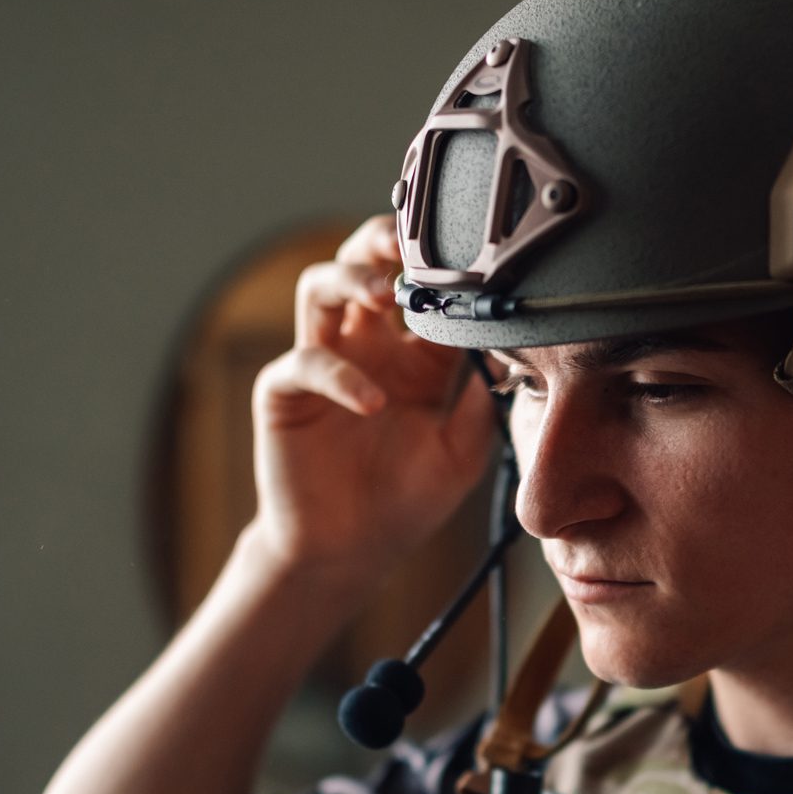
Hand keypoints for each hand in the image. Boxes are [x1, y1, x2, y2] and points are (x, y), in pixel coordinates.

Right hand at [246, 214, 499, 574]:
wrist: (352, 553)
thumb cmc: (406, 501)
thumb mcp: (463, 451)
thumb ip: (482, 400)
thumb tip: (508, 349)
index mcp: (413, 354)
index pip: (425, 289)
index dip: (443, 268)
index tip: (475, 259)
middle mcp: (365, 345)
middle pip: (362, 261)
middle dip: (383, 240)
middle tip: (413, 241)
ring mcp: (322, 363)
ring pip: (320, 287)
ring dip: (351, 278)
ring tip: (386, 293)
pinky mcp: (284, 394)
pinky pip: (303, 363)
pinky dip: (339, 375)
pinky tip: (373, 402)